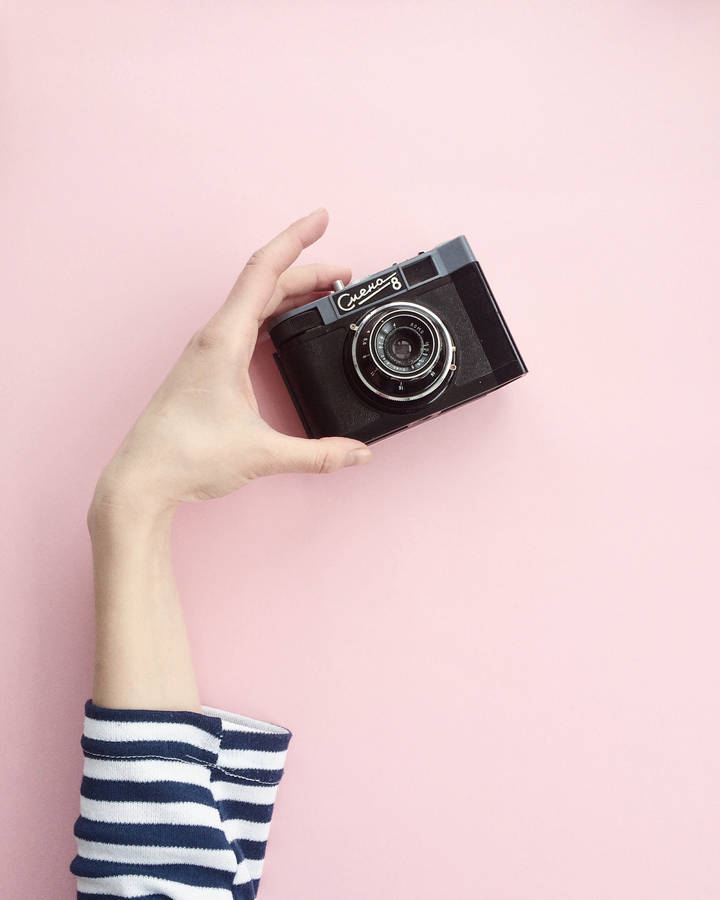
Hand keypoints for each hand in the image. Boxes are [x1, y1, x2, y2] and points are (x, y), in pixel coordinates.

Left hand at [91, 208, 370, 518]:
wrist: (142, 477)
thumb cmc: (186, 456)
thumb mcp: (262, 454)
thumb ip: (318, 454)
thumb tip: (359, 453)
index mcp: (225, 339)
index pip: (264, 271)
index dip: (296, 238)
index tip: (322, 217)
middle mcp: (215, 336)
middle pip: (266, 283)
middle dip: (309, 270)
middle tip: (346, 275)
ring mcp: (210, 350)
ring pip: (255, 303)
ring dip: (291, 292)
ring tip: (326, 295)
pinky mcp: (209, 366)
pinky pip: (247, 323)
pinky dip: (275, 315)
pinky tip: (289, 326)